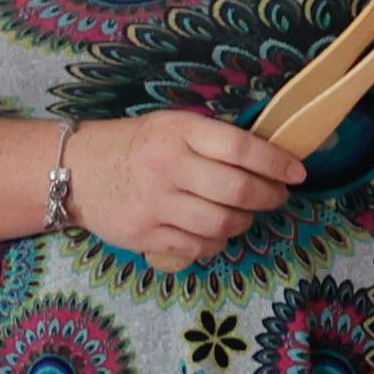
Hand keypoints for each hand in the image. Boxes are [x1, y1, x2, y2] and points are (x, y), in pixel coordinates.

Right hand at [69, 111, 304, 269]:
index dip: (277, 162)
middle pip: (237, 191)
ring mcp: (156, 204)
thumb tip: (270, 157)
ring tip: (243, 215)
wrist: (76, 171)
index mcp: (179, 131)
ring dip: (244, 223)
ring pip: (221, 224)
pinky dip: (217, 243)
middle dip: (269, 197)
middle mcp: (168, 166)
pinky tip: (214, 232)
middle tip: (276, 196)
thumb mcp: (172, 126)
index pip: (241, 148)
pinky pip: (198, 247)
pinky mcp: (146, 236)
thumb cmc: (135, 145)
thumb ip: (214, 139)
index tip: (298, 172)